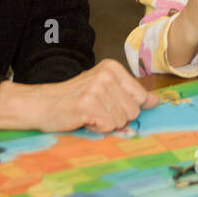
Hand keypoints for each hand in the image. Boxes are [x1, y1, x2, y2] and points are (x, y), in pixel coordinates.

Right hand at [0, 59, 160, 133]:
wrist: (41, 104)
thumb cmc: (74, 98)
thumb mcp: (104, 88)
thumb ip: (129, 93)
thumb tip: (156, 101)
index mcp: (112, 67)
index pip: (141, 96)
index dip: (126, 107)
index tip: (109, 104)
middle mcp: (106, 75)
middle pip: (134, 110)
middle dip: (117, 117)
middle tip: (96, 110)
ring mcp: (97, 89)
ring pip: (122, 120)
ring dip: (106, 123)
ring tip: (89, 114)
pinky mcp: (88, 105)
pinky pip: (108, 126)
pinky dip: (97, 128)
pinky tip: (84, 119)